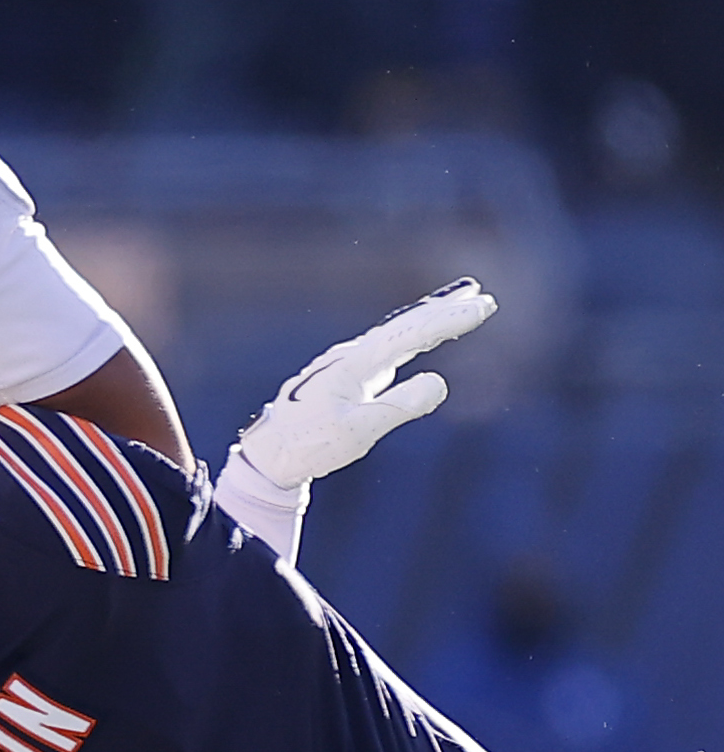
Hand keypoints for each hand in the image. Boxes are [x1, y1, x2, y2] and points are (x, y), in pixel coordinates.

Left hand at [235, 278, 497, 489]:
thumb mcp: (358, 432)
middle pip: (404, 326)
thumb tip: (438, 380)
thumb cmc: (311, 445)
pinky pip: (389, 349)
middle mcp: (352, 357)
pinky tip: (425, 338)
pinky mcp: (349, 377)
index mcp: (354, 364)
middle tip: (482, 297)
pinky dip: (413, 338)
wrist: (270, 454)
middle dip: (444, 311)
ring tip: (463, 304)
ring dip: (430, 319)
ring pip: (397, 334)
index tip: (480, 307)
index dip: (447, 319)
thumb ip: (398, 406)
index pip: (408, 334)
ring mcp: (349, 365)